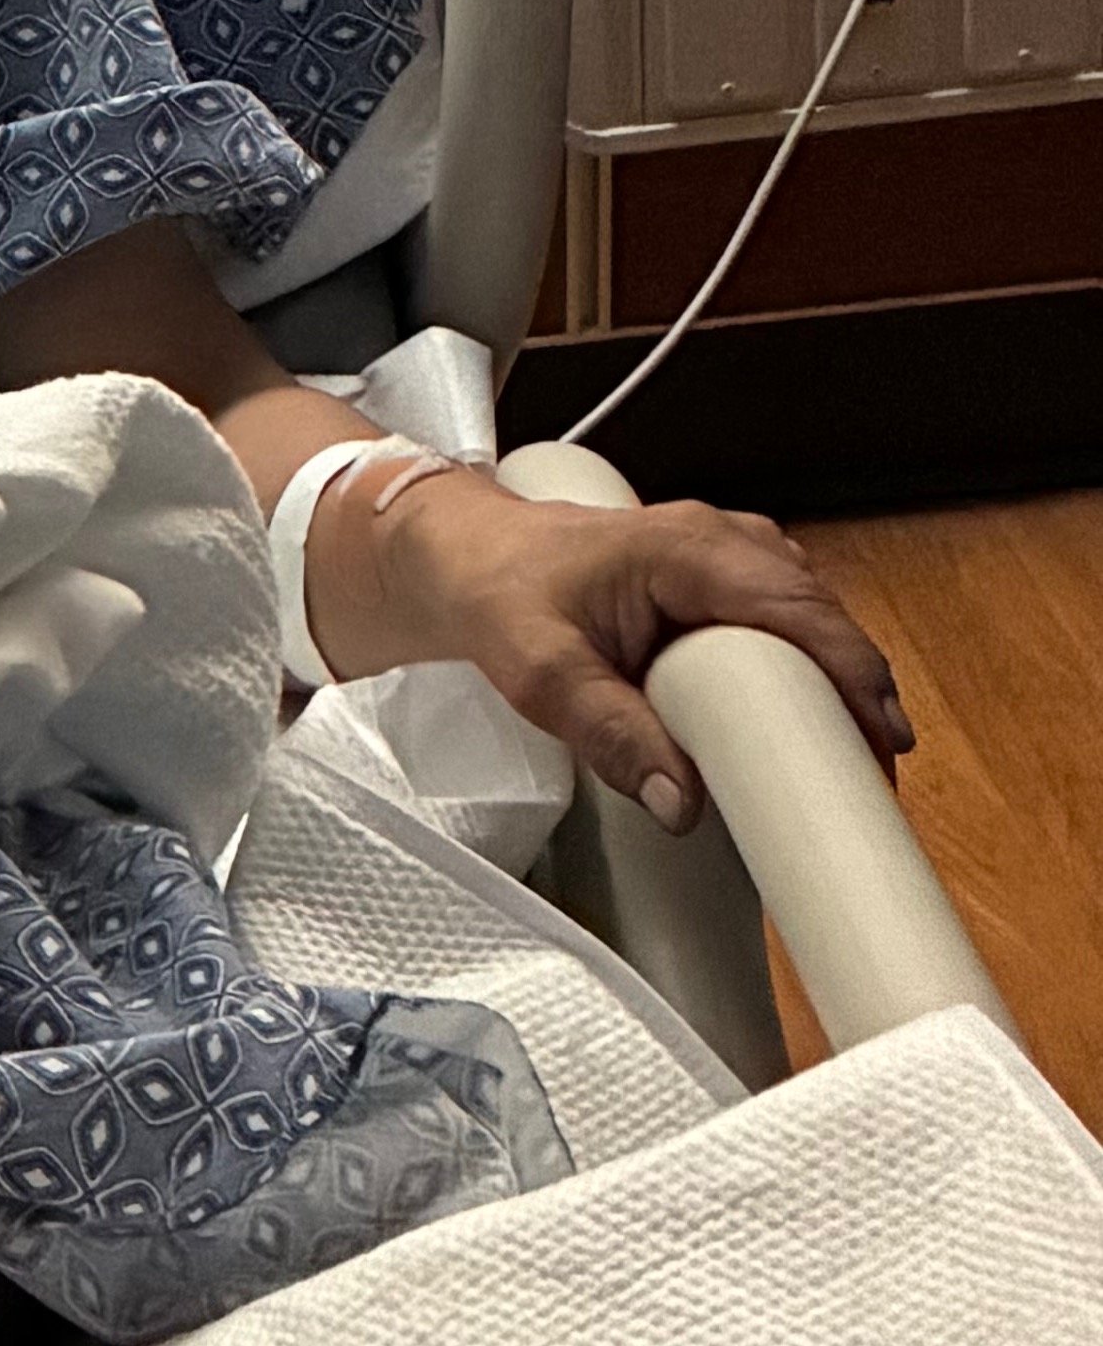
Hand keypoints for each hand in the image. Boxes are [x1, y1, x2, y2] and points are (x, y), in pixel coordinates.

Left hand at [313, 457, 912, 832]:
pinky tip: (796, 732)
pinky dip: (798, 679)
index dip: (854, 677)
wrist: (461, 558)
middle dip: (856, 695)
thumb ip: (608, 733)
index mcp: (690, 549)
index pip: (800, 610)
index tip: (884, 746)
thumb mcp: (537, 674)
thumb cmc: (497, 593)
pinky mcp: (720, 588)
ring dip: (830, 689)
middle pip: (820, 621)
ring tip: (843, 765)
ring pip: (807, 627)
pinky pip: (780, 632)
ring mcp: (728, 560)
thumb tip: (680, 801)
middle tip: (871, 778)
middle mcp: (724, 544)